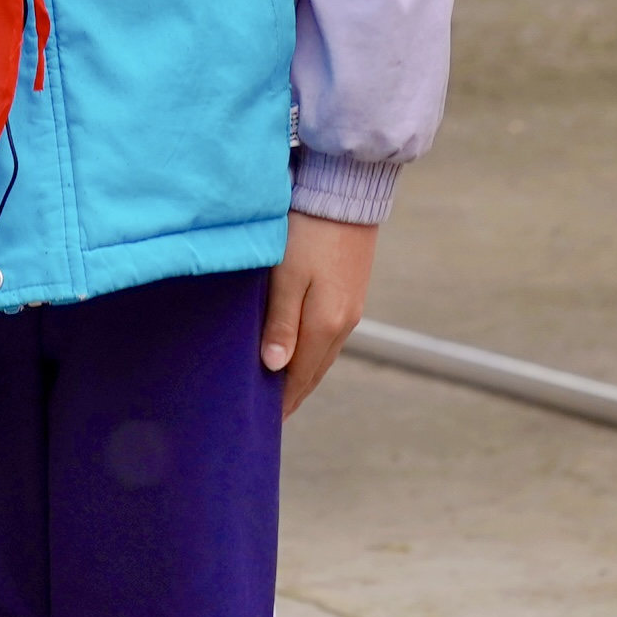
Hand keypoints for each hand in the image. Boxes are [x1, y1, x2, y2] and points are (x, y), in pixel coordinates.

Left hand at [259, 211, 376, 417]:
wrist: (348, 192)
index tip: (265, 423)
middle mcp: (343, 323)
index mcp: (326, 324)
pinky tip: (300, 351)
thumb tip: (274, 368)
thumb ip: (281, 323)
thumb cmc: (308, 231)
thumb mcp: (287, 276)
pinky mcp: (351, 292)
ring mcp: (351, 308)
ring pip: (323, 354)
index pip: (300, 377)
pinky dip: (312, 351)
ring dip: (303, 373)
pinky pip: (329, 336)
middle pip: (313, 371)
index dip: (283, 401)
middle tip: (271, 415)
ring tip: (281, 389)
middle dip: (292, 394)